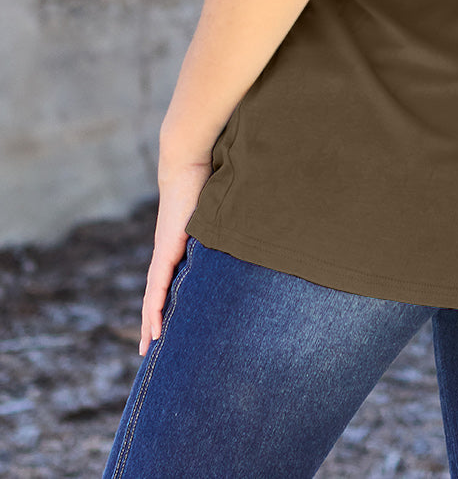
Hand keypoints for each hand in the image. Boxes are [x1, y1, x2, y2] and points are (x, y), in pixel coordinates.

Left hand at [139, 158, 212, 357]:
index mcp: (180, 247)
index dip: (167, 304)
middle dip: (154, 322)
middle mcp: (168, 254)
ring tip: (148, 348)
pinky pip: (158, 288)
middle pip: (157, 295)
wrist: (187, 162)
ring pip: (153, 297)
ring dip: (150, 323)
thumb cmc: (206, 179)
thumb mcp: (219, 213)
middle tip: (151, 349)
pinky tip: (153, 330)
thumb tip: (255, 231)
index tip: (168, 325)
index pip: (170, 282)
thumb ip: (229, 226)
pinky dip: (155, 310)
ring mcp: (164, 253)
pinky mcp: (166, 251)